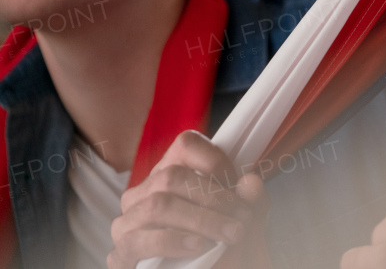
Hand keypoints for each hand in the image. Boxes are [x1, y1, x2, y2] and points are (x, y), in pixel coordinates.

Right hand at [107, 130, 270, 268]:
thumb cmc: (223, 244)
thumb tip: (251, 182)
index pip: (185, 145)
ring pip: (156, 205)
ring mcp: (128, 222)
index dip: (214, 159)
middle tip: (241, 218)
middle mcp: (144, 193)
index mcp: (171, 174)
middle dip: (214, 197)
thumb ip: (251, 201)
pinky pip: (137, 241)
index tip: (237, 182)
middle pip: (172, 176)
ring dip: (200, 219)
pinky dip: (172, 241)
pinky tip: (196, 246)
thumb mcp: (244, 220)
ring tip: (228, 234)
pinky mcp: (122, 253)